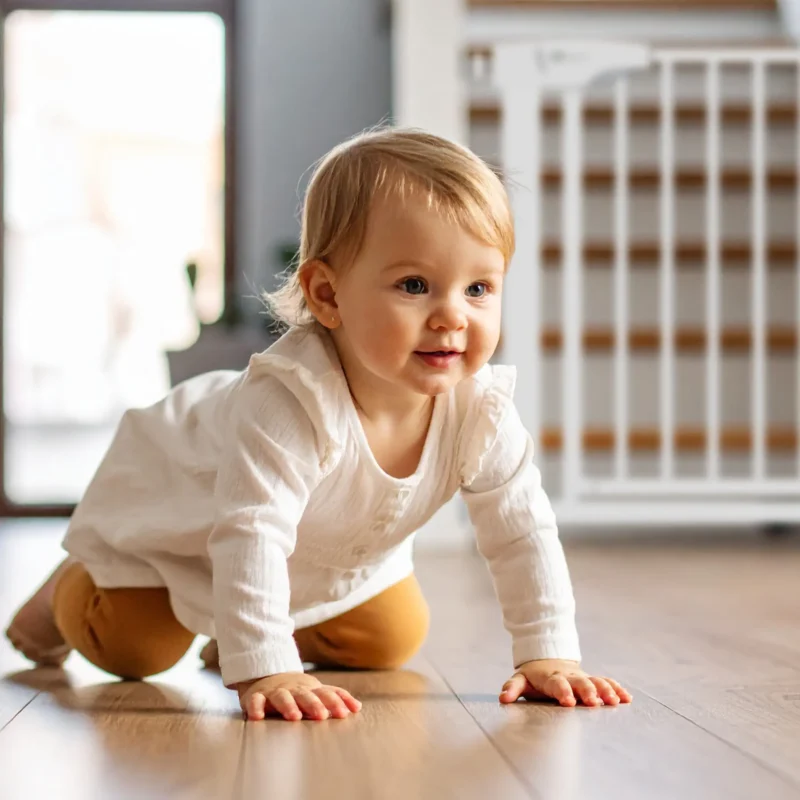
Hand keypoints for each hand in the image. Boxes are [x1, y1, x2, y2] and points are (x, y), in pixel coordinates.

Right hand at [237, 672, 361, 720]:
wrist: (268, 676)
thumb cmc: (298, 690)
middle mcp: (294, 689)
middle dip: (314, 704)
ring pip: (282, 697)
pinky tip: (258, 717)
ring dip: (288, 705)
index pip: (325, 693)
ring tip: (294, 717)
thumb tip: (358, 707)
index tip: (345, 713)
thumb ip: (335, 698)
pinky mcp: (257, 696)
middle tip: (322, 715)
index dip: (335, 702)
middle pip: (305, 695)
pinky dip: (256, 707)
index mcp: (310, 689)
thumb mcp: (316, 691)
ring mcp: (275, 692)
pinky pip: (255, 701)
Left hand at [499, 659, 632, 707]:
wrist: (549, 658)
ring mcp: (582, 677)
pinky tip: (627, 698)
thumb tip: (503, 698)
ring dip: (605, 690)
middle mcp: (569, 676)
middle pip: (580, 682)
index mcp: (552, 677)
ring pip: (596, 681)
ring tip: (615, 701)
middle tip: (594, 702)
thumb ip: (512, 687)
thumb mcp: (520, 679)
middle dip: (587, 691)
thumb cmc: (534, 676)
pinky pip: (606, 682)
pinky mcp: (592, 680)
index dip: (562, 691)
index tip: (568, 702)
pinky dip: (616, 688)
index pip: (557, 683)